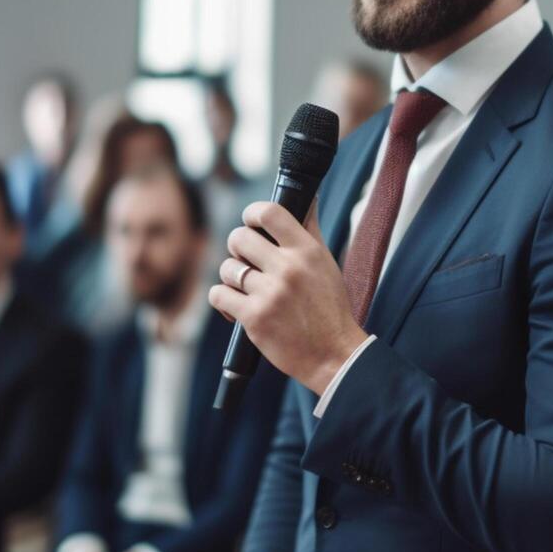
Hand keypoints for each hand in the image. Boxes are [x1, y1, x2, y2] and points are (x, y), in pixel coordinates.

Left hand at [209, 202, 367, 394]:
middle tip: (247, 260)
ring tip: (246, 288)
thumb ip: (310, 229)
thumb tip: (308, 196)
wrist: (334, 354)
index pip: (269, 212)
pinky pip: (218, 295)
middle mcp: (288, 268)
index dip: (252, 213)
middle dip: (237, 248)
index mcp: (307, 251)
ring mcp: (270, 293)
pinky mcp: (254, 318)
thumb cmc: (330, 308)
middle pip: (239, 237)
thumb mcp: (326, 263)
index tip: (251, 222)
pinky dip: (222, 301)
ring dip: (231, 278)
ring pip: (227, 268)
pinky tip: (235, 307)